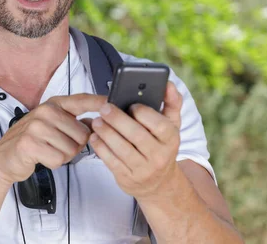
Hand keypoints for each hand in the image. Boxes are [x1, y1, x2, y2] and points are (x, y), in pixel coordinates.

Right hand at [0, 94, 105, 184]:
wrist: (4, 158)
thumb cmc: (32, 141)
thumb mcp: (53, 125)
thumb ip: (74, 122)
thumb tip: (97, 120)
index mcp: (53, 104)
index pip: (82, 100)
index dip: (99, 102)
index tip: (114, 102)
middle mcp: (45, 111)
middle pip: (81, 133)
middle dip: (74, 146)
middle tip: (57, 145)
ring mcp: (36, 127)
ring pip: (71, 148)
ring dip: (63, 156)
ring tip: (48, 150)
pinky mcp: (29, 144)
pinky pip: (58, 159)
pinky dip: (53, 163)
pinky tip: (42, 157)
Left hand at [88, 82, 182, 199]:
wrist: (158, 183)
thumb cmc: (161, 146)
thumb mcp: (171, 125)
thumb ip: (171, 102)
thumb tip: (168, 84)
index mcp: (171, 139)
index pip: (159, 124)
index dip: (143, 113)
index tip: (131, 104)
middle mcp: (159, 155)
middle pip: (136, 135)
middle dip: (117, 119)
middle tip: (104, 108)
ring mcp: (143, 169)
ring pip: (121, 149)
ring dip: (106, 133)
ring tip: (97, 121)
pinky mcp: (128, 179)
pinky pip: (111, 162)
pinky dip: (101, 148)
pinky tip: (95, 137)